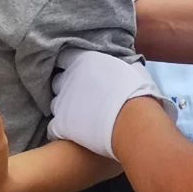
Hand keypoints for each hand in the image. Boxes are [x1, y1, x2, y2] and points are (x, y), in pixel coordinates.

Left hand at [48, 49, 176, 158]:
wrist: (132, 122)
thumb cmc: (137, 93)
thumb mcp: (133, 69)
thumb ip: (122, 64)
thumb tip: (126, 64)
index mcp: (84, 61)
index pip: (66, 58)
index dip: (72, 65)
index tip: (82, 72)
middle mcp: (68, 79)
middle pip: (59, 81)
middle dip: (68, 87)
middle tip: (84, 96)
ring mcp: (62, 102)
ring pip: (56, 104)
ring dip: (66, 108)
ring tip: (82, 117)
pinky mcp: (61, 125)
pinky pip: (54, 127)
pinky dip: (62, 130)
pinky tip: (74, 133)